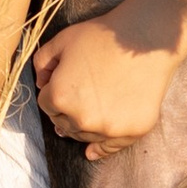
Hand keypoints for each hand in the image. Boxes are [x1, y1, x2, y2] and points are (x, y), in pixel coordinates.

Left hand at [34, 0, 185, 152]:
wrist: (146, 39)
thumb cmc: (103, 36)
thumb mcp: (62, 40)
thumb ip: (42, 62)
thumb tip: (41, 83)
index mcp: (59, 97)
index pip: (46, 104)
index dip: (54, 90)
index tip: (67, 82)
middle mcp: (81, 119)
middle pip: (63, 123)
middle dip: (66, 110)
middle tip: (81, 95)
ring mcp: (107, 128)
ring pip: (84, 135)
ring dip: (83, 125)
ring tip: (92, 110)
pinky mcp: (131, 132)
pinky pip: (109, 148)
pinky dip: (100, 148)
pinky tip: (93, 151)